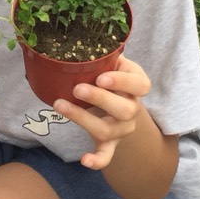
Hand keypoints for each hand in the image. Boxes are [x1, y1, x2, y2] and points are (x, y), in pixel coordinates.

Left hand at [54, 55, 149, 170]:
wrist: (117, 100)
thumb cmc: (110, 74)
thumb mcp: (111, 61)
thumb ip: (100, 52)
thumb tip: (69, 38)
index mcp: (136, 85)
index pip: (139, 85)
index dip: (121, 82)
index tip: (101, 77)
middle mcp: (133, 108)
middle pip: (124, 109)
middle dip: (99, 99)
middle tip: (77, 89)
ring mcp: (122, 128)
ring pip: (108, 129)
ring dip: (82, 118)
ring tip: (59, 104)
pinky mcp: (110, 142)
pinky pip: (107, 155)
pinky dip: (97, 160)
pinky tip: (84, 160)